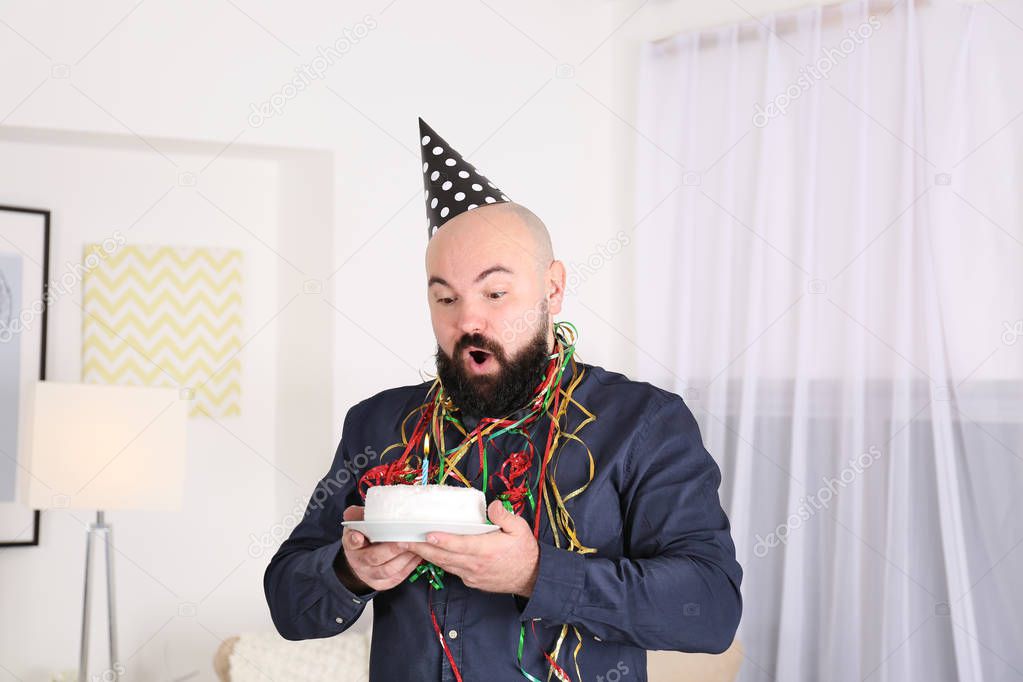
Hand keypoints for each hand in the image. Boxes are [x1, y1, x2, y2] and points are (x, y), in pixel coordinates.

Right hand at [339, 505, 422, 590]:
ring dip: (405, 558)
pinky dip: (409, 566)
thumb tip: (361, 510)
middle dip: (392, 549)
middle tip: (406, 540)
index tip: (358, 536)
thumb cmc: (363, 537)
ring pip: (389, 570)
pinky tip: (417, 555)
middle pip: (374, 557)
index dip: (355, 540)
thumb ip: (359, 516)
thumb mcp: (357, 524)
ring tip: (416, 546)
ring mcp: (370, 575)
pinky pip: (397, 577)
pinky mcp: (382, 583)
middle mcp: (359, 562)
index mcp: (351, 545)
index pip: (351, 542)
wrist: (360, 560)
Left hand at [408, 500, 539, 595]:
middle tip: (401, 540)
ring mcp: (471, 575)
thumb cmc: (524, 552)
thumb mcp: (520, 529)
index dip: (442, 540)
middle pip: (443, 556)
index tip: (426, 534)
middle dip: (421, 548)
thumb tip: (492, 506)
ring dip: (425, 555)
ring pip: (444, 564)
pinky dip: (438, 562)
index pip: (459, 544)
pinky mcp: (471, 581)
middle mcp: (475, 564)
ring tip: (407, 545)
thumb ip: (504, 516)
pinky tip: (428, 553)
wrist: (532, 577)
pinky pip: (451, 570)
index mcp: (486, 550)